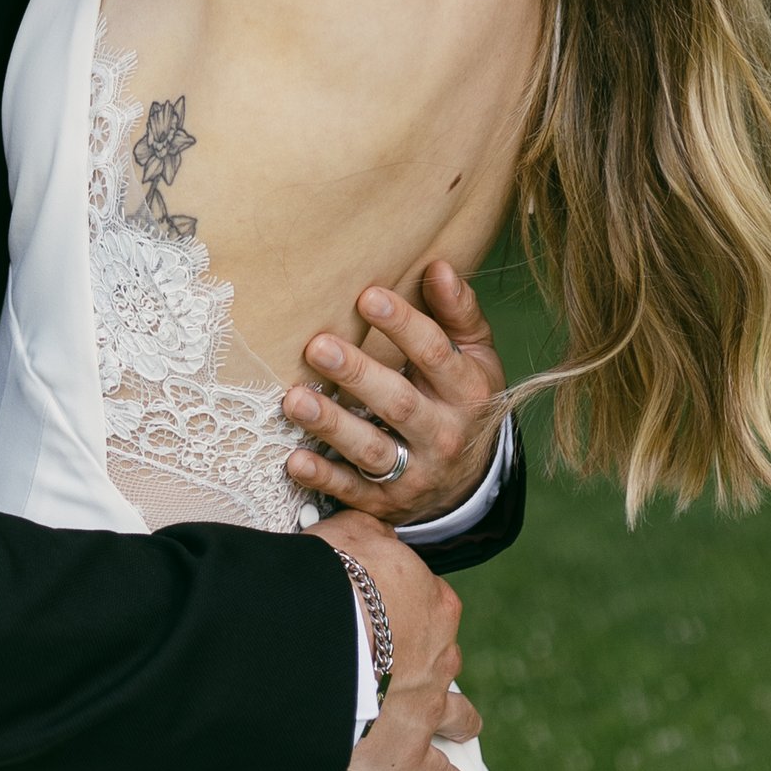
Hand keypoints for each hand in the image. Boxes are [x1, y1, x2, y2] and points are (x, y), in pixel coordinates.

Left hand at [282, 260, 507, 528]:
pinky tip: (295, 460)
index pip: (436, 354)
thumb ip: (458, 312)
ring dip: (332, 426)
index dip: (403, 325)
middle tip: (318, 346)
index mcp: (466, 391)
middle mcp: (443, 435)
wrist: (471, 481)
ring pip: (372, 452)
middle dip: (358, 375)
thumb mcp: (475, 354)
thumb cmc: (462, 397)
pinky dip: (324, 478)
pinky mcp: (386, 503)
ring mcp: (414, 474)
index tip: (367, 295)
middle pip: (399, 404)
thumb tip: (439, 267)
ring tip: (294, 400)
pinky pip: (353, 492)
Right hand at [321, 512, 477, 770]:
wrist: (321, 639)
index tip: (391, 607)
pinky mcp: (409, 748)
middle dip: (434, 659)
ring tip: (465, 727)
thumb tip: (379, 534)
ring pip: (458, 713)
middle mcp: (442, 654)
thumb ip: (374, 535)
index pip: (432, 601)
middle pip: (446, 656)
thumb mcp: (352, 532)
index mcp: (434, 603)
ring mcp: (429, 704)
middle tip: (412, 662)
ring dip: (461, 719)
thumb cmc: (333, 579)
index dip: (409, 605)